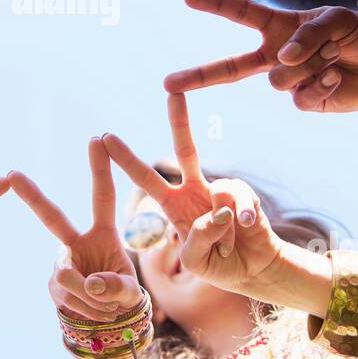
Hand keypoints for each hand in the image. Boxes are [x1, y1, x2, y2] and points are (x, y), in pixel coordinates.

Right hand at [9, 138, 140, 321]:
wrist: (106, 321)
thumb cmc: (122, 296)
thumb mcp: (129, 292)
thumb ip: (117, 287)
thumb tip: (90, 283)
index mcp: (103, 234)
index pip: (103, 197)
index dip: (100, 169)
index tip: (96, 139)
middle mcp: (76, 243)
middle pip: (52, 217)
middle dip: (32, 195)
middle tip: (13, 174)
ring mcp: (61, 264)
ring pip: (68, 276)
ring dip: (93, 297)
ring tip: (107, 306)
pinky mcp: (53, 285)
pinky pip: (67, 295)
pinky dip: (87, 308)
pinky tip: (94, 311)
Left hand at [101, 94, 281, 301]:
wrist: (252, 269)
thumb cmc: (217, 265)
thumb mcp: (197, 260)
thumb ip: (200, 240)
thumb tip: (220, 211)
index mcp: (172, 205)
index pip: (145, 178)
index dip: (126, 159)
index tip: (105, 136)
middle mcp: (194, 190)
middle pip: (186, 148)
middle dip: (179, 119)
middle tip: (173, 89)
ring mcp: (220, 190)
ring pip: (220, 191)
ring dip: (224, 224)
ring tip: (227, 245)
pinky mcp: (243, 194)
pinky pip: (240, 198)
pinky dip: (244, 215)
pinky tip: (246, 227)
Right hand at [165, 0, 357, 112]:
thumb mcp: (335, 21)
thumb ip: (307, 35)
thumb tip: (283, 60)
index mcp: (278, 26)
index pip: (240, 12)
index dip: (215, 3)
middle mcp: (276, 53)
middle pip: (230, 67)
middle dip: (198, 75)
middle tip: (168, 83)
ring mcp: (288, 79)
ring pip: (280, 79)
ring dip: (311, 65)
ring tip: (333, 55)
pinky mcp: (304, 100)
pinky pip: (300, 97)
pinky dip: (323, 84)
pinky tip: (337, 76)